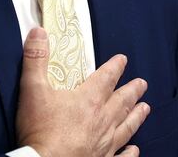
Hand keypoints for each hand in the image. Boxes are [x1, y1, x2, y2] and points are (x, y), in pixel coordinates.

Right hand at [15, 27, 149, 156]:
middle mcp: (102, 121)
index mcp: (88, 100)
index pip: (106, 78)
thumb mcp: (32, 89)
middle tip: (142, 84)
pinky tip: (135, 149)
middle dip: (132, 91)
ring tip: (145, 108)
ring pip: (126, 127)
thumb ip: (36, 60)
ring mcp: (104, 144)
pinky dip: (130, 153)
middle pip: (122, 102)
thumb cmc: (39, 130)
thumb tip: (38, 32)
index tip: (123, 60)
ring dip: (136, 116)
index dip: (115, 67)